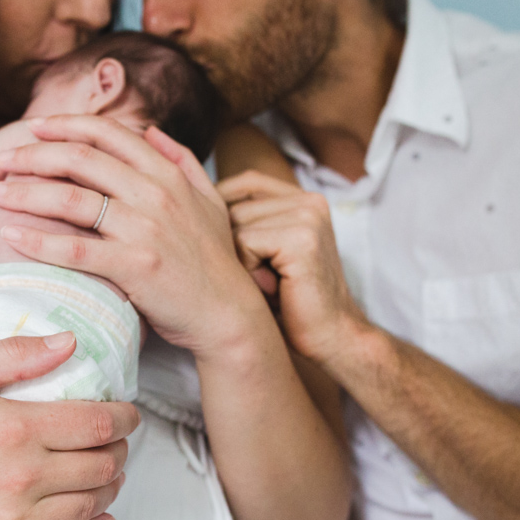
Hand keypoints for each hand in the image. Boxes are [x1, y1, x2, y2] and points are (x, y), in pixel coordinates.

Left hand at [0, 115, 269, 358]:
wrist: (228, 314)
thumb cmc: (214, 262)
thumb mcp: (209, 200)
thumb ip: (181, 160)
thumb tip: (152, 131)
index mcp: (167, 174)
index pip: (107, 134)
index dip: (65, 126)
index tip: (33, 128)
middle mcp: (154, 194)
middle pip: (80, 159)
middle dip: (32, 155)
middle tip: (1, 160)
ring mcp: (144, 229)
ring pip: (72, 199)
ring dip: (26, 191)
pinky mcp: (134, 266)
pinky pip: (76, 249)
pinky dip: (39, 239)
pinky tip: (11, 233)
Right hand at [0, 333, 138, 519]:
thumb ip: (14, 354)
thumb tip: (70, 343)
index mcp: (15, 429)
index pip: (98, 425)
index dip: (125, 417)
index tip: (128, 412)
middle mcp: (21, 478)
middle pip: (103, 466)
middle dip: (121, 449)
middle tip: (119, 439)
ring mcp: (12, 518)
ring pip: (91, 504)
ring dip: (111, 486)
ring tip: (109, 470)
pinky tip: (99, 513)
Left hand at [217, 170, 369, 365]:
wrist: (330, 337)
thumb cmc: (290, 301)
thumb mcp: (265, 254)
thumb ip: (244, 224)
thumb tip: (189, 201)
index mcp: (303, 198)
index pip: (245, 183)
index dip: (221, 211)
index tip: (222, 249)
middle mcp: (309, 200)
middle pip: (233, 206)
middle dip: (230, 245)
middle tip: (259, 278)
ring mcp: (307, 216)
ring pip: (234, 224)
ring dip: (239, 261)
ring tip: (266, 283)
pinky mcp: (302, 238)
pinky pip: (244, 242)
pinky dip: (248, 270)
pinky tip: (272, 288)